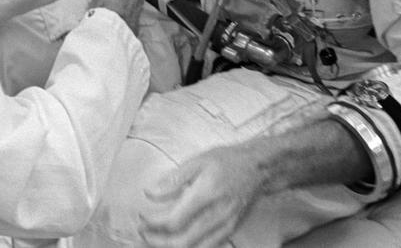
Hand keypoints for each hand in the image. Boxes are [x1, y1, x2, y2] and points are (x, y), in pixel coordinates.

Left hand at [138, 143, 266, 247]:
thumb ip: (173, 179)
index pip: (174, 220)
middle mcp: (217, 214)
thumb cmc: (228, 161)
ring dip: (171, 247)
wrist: (257, 168)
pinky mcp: (230, 230)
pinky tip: (178, 240)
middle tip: (144, 232)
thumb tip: (151, 193)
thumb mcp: (197, 161)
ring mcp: (225, 225)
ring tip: (156, 239)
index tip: (143, 216)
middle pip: (182, 241)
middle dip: (158, 241)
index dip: (154, 222)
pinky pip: (208, 246)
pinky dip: (190, 247)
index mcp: (206, 194)